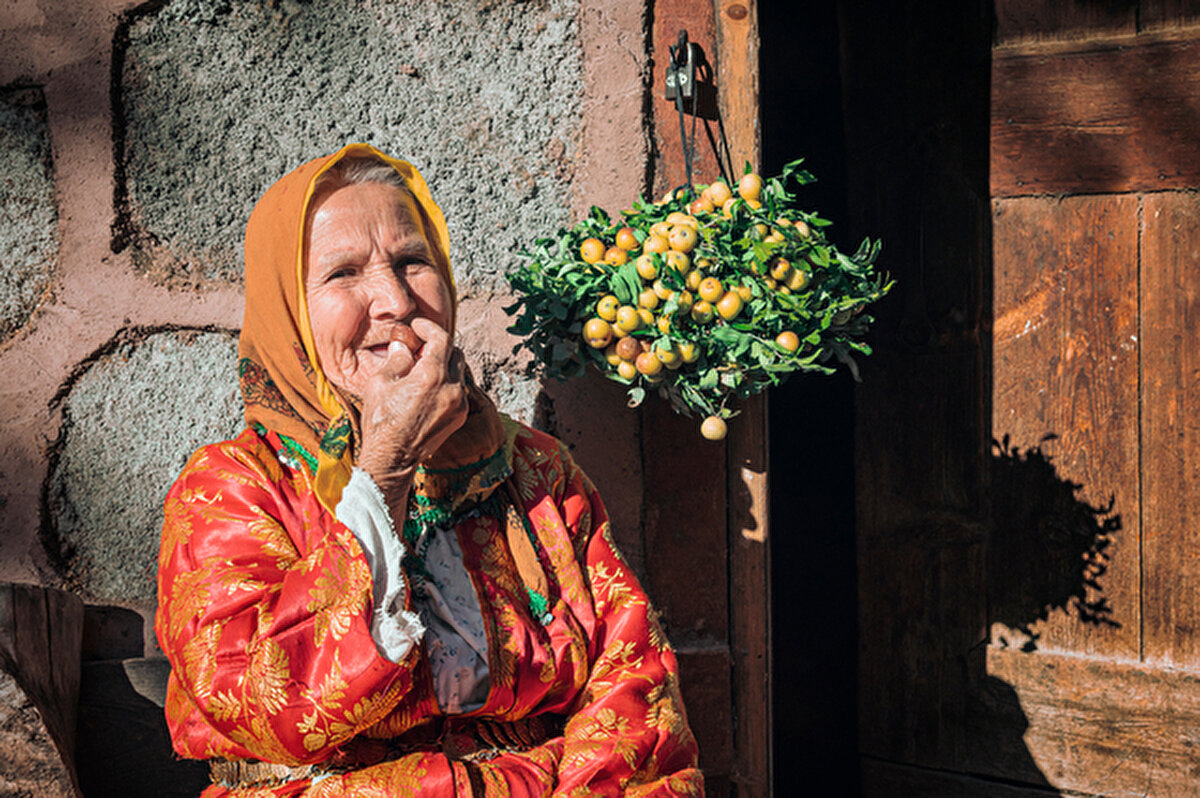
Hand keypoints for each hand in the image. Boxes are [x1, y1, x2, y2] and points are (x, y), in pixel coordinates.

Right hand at [356, 317, 468, 505]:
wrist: (392, 458)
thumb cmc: (381, 422)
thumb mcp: (380, 383)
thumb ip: (397, 359)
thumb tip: (404, 346)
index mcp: (433, 376)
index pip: (442, 339)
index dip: (429, 327)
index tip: (418, 326)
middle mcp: (452, 388)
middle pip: (455, 352)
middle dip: (438, 346)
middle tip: (418, 348)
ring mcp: (459, 403)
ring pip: (459, 371)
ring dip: (444, 364)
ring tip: (421, 369)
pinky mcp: (460, 416)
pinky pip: (459, 389)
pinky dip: (447, 382)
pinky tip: (427, 388)